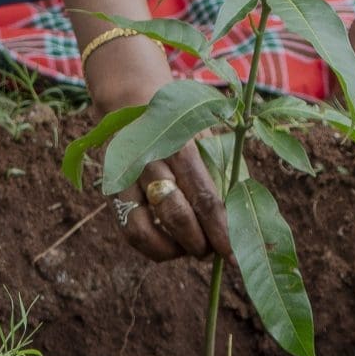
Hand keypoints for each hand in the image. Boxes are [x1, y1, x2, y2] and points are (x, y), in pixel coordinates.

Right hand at [86, 33, 232, 263]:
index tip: (233, 253)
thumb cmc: (183, 125)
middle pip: (175, 214)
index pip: (202, 194)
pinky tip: (173, 245)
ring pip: (147, 230)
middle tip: (215, 251)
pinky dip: (154, 248)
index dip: (220, 228)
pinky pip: (131, 234)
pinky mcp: (112, 192)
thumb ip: (224, 173)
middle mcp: (149, 160)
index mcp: (179, 142)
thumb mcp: (207, 137)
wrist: (133, 102)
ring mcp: (125, 178)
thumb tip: (242, 219)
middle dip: (200, 243)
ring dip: (176, 249)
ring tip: (195, 248)